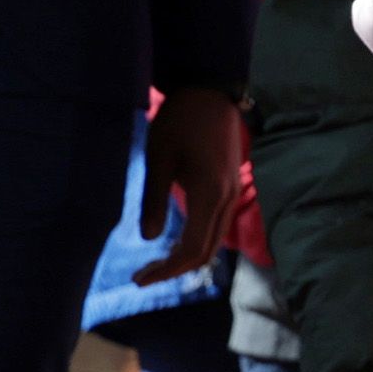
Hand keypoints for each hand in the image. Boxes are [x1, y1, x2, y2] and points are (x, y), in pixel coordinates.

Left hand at [140, 88, 246, 281]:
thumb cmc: (180, 121)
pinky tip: (175, 241)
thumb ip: (155, 200)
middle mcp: (227, 199)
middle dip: (175, 269)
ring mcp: (232, 193)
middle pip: (207, 251)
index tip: (140, 278)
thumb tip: (150, 238)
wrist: (210, 92)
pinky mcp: (230, 187)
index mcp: (210, 194)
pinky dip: (196, 241)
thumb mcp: (159, 159)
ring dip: (186, 257)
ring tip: (156, 263)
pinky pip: (216, 226)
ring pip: (214, 241)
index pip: (193, 248)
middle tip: (143, 276)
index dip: (168, 269)